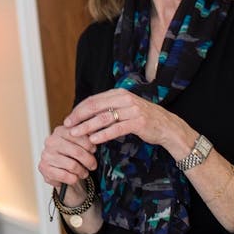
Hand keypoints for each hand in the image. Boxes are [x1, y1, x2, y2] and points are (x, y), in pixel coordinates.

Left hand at [63, 89, 188, 159]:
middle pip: (96, 106)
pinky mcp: (138, 122)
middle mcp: (125, 99)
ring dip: (87, 126)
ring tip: (76, 134)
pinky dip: (103, 134)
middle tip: (67, 125)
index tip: (69, 118)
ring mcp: (132, 110)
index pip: (93, 100)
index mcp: (119, 93)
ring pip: (104, 118)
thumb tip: (85, 113)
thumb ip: (108, 108)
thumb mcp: (124, 108)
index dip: (79, 109)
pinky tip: (93, 140)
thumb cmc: (141, 118)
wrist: (166, 126)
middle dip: (79, 117)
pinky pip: (116, 129)